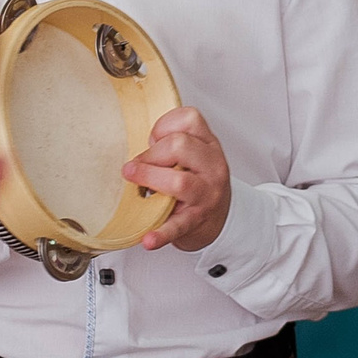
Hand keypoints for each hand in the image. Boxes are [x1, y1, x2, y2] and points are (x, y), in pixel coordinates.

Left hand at [123, 106, 231, 251]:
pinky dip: (161, 234)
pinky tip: (148, 239)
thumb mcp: (195, 157)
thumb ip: (172, 145)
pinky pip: (178, 225)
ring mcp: (206, 194)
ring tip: (136, 187)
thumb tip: (138, 149)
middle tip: (137, 167)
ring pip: (180, 181)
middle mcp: (212, 166)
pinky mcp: (196, 220)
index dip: (164, 126)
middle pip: (180, 145)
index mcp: (209, 145)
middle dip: (151, 154)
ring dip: (150, 180)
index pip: (190, 119)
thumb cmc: (200, 183)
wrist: (220, 220)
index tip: (153, 140)